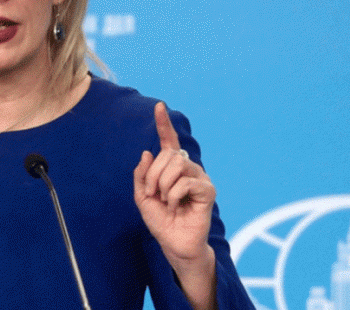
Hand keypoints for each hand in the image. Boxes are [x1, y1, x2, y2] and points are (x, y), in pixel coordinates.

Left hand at [133, 102, 215, 265]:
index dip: (163, 124)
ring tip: (166, 201)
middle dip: (153, 175)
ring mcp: (199, 178)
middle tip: (152, 193)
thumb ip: (142, 174)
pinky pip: (186, 182)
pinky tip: (176, 206)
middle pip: (168, 155)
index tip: (159, 106)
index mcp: (171, 168)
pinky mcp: (208, 190)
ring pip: (177, 165)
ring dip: (163, 185)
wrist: (173, 243)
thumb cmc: (160, 219)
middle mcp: (188, 168)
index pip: (169, 141)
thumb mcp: (142, 196)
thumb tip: (148, 152)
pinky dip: (174, 195)